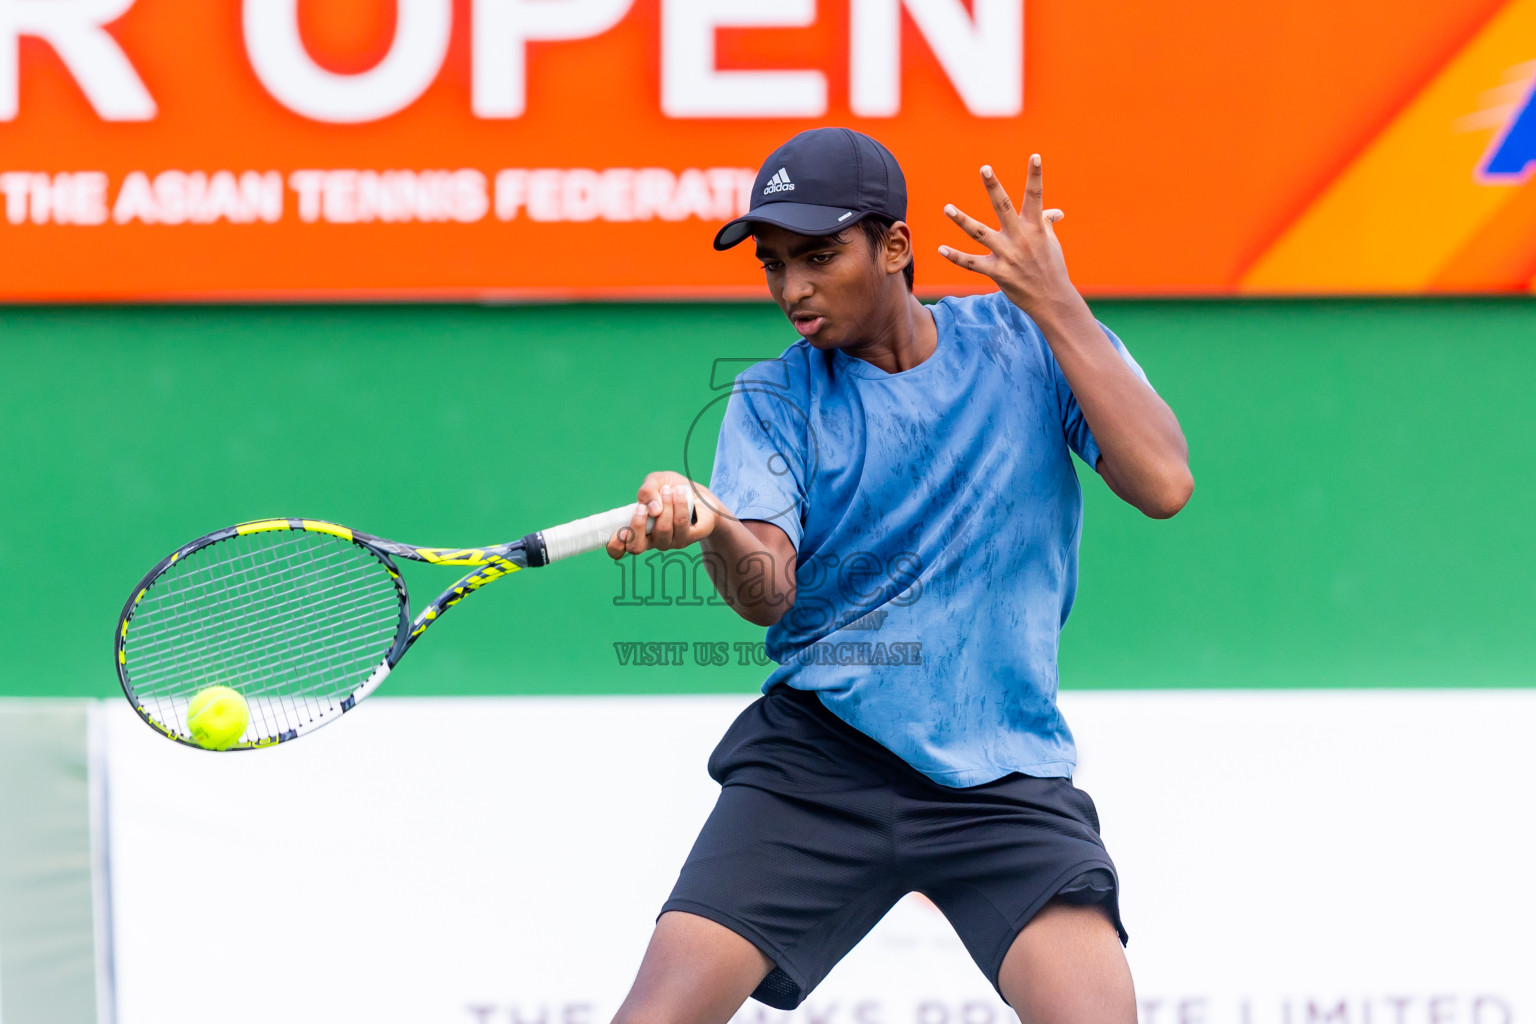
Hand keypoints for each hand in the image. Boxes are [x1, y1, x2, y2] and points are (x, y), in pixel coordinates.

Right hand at [605, 471, 717, 558]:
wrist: (701, 494)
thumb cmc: (672, 490)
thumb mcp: (655, 481)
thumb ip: (647, 490)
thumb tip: (651, 507)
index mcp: (637, 530)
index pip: (619, 549)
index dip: (614, 546)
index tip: (618, 532)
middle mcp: (652, 540)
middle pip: (637, 547)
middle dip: (637, 525)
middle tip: (643, 507)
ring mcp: (671, 542)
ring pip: (662, 530)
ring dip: (665, 506)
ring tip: (669, 490)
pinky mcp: (689, 538)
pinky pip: (681, 524)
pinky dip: (679, 505)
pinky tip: (681, 493)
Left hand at [938, 155, 1075, 317]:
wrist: (1051, 299)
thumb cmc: (1052, 266)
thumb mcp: (1051, 242)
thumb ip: (1046, 223)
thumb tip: (1054, 212)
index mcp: (1036, 227)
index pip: (1036, 196)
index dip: (1036, 176)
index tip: (1035, 156)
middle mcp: (1021, 238)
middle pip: (1004, 207)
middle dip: (994, 187)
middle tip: (985, 168)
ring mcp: (1007, 255)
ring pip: (980, 234)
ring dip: (962, 220)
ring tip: (947, 208)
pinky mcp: (997, 272)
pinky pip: (972, 263)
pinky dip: (956, 257)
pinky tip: (941, 249)